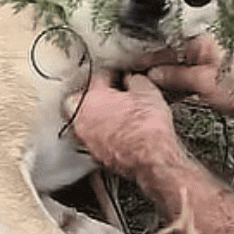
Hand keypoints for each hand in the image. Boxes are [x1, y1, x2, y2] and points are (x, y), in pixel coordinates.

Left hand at [65, 71, 181, 181]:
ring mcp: (86, 139)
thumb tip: (135, 81)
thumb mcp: (149, 92)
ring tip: (114, 115)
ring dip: (96, 116)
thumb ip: (136, 81)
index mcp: (92, 97)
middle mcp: (83, 119)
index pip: (98, 77)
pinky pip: (92, 139)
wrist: (152, 159)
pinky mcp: (94, 156)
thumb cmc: (148, 129)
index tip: (121, 77)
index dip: (113, 74)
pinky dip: (101, 135)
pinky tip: (116, 133)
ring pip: (83, 122)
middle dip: (95, 95)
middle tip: (111, 94)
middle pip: (81, 99)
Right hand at [138, 34, 233, 117]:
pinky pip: (185, 78)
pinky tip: (165, 93)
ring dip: (163, 78)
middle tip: (133, 80)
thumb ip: (177, 77)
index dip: (146, 59)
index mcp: (200, 43)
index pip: (165, 48)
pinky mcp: (210, 77)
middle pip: (169, 57)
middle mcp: (202, 49)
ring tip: (145, 88)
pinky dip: (174, 85)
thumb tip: (154, 75)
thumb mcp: (204, 82)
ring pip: (176, 69)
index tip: (131, 67)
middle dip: (152, 68)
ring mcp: (206, 63)